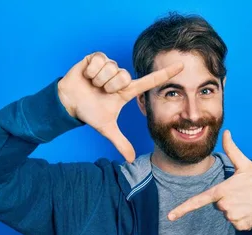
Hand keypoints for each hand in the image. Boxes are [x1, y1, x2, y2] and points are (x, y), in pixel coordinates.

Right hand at [57, 52, 183, 162]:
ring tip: (93, 84)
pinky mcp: (97, 57)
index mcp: (127, 91)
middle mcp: (121, 77)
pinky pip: (100, 61)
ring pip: (111, 69)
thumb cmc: (89, 112)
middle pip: (123, 76)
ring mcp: (110, 66)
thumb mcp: (106, 128)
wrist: (69, 102)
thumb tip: (131, 160)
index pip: (150, 81)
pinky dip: (91, 71)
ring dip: (98, 79)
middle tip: (101, 91)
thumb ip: (120, 142)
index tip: (182, 66)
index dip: (166, 74)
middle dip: (109, 87)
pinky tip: (87, 76)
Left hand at [167, 130, 251, 230]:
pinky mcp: (240, 226)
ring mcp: (233, 217)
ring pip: (226, 214)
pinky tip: (251, 210)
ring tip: (248, 201)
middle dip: (227, 199)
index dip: (183, 209)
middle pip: (217, 204)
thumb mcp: (245, 164)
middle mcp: (225, 205)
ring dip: (235, 209)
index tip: (170, 216)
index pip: (199, 200)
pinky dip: (242, 218)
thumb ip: (232, 150)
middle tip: (242, 193)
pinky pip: (235, 223)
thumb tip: (226, 132)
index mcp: (222, 191)